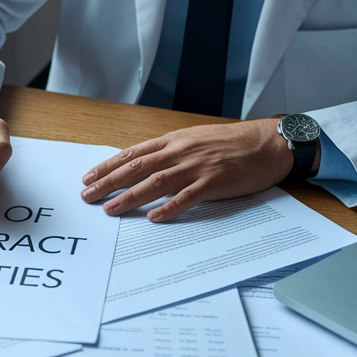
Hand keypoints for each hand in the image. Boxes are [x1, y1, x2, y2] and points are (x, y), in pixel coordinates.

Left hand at [79, 118, 319, 221]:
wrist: (268, 143)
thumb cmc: (233, 142)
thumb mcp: (196, 139)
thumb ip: (172, 151)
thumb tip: (145, 164)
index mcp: (174, 141)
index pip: (133, 154)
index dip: (108, 166)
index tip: (88, 178)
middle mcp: (180, 152)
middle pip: (137, 168)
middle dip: (108, 182)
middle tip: (88, 197)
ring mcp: (196, 167)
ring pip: (155, 182)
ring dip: (130, 197)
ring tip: (111, 210)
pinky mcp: (214, 182)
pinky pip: (186, 197)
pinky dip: (168, 208)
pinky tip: (153, 217)